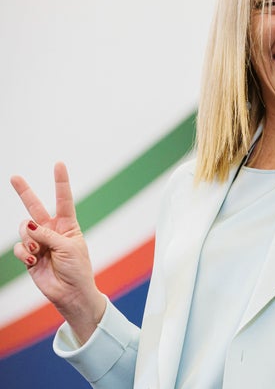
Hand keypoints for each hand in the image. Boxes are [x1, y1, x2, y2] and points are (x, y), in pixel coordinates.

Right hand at [12, 162, 105, 343]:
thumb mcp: (68, 247)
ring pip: (24, 229)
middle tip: (14, 177)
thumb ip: (47, 234)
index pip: (63, 200)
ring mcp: (39, 242)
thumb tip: (27, 224)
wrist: (71, 293)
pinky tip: (31, 260)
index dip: (60, 182)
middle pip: (35, 207)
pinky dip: (23, 252)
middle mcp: (52, 231)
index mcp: (68, 226)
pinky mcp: (29, 255)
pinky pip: (19, 247)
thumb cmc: (77, 269)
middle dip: (24, 192)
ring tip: (38, 252)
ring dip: (29, 240)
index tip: (58, 164)